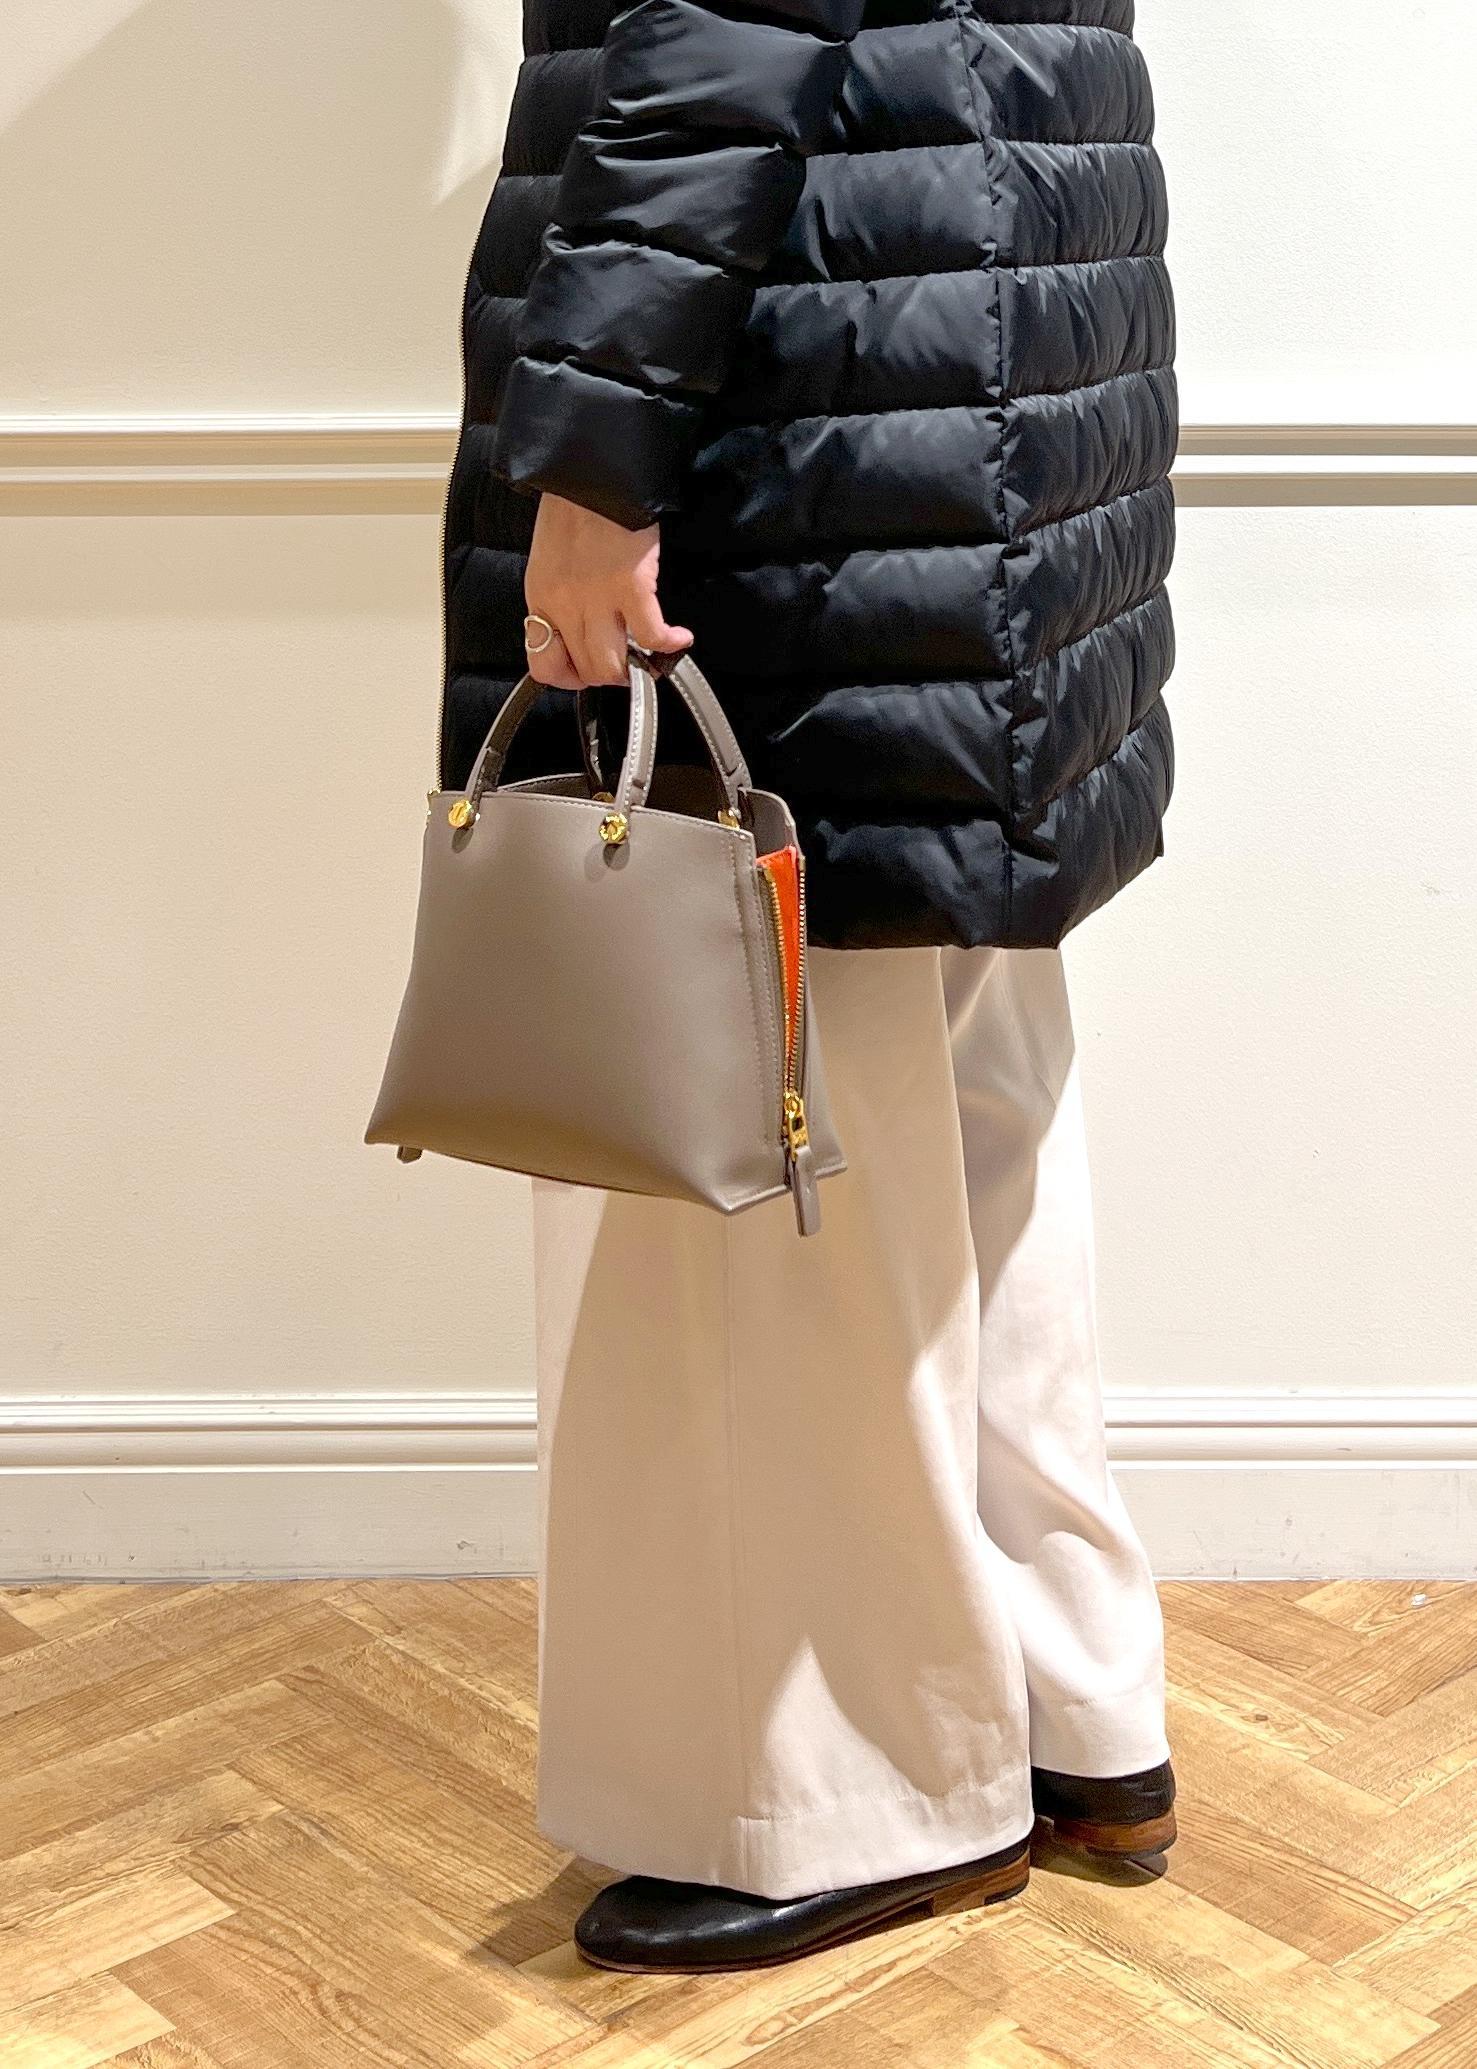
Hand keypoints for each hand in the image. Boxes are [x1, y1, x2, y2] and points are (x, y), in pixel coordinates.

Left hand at [523, 494, 692, 688]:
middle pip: (588, 670)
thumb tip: (581, 629)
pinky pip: (651, 636)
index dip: (571, 677)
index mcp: (540, 596)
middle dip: (613, 675)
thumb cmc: (575, 505)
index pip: (544, 665)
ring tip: (653, 654)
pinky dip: (670, 644)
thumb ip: (559, 595)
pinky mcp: (631, 586)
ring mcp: (597, 598)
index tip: (589, 668)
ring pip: (616, 665)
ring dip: (639, 668)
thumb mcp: (550, 557)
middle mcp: (564, 604)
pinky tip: (680, 637)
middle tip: (631, 661)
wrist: (591, 465)